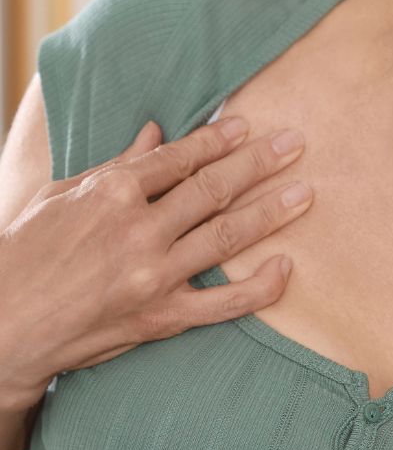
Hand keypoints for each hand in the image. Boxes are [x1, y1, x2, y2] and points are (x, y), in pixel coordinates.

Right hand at [0, 114, 313, 409]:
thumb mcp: (64, 195)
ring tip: (305, 193)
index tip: (247, 126)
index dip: (218, 140)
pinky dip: (259, 287)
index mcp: (111, 192)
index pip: (179, 158)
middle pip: (212, 189)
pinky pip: (223, 303)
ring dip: (270, 212)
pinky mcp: (160, 317)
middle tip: (295, 144)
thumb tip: (156, 131)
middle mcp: (138, 230)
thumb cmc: (26, 253)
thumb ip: (118, 163)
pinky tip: (286, 267)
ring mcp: (153, 275)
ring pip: (226, 236)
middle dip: (258, 163)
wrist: (4, 322)